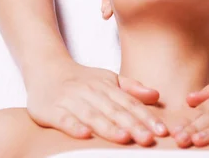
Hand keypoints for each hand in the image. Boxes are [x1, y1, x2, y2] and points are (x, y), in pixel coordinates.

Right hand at [27, 60, 167, 144]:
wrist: (47, 70)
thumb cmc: (82, 80)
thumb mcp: (108, 79)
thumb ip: (131, 88)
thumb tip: (156, 95)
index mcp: (107, 86)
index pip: (130, 103)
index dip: (146, 117)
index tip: (161, 130)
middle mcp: (91, 92)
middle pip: (115, 111)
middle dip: (133, 125)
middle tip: (149, 139)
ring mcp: (72, 100)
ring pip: (92, 115)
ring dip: (108, 127)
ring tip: (125, 138)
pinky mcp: (52, 110)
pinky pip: (64, 119)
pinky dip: (74, 127)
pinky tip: (84, 135)